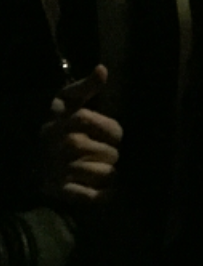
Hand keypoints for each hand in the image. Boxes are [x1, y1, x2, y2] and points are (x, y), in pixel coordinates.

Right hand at [40, 65, 122, 204]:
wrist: (24, 155)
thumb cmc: (54, 124)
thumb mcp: (66, 100)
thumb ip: (86, 86)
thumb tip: (102, 68)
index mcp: (74, 120)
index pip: (115, 131)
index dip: (115, 134)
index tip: (111, 135)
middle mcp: (69, 144)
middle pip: (113, 154)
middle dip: (110, 154)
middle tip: (101, 154)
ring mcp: (64, 168)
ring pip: (107, 175)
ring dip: (106, 175)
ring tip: (97, 169)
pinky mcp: (61, 190)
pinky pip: (93, 197)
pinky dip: (99, 196)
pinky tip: (98, 190)